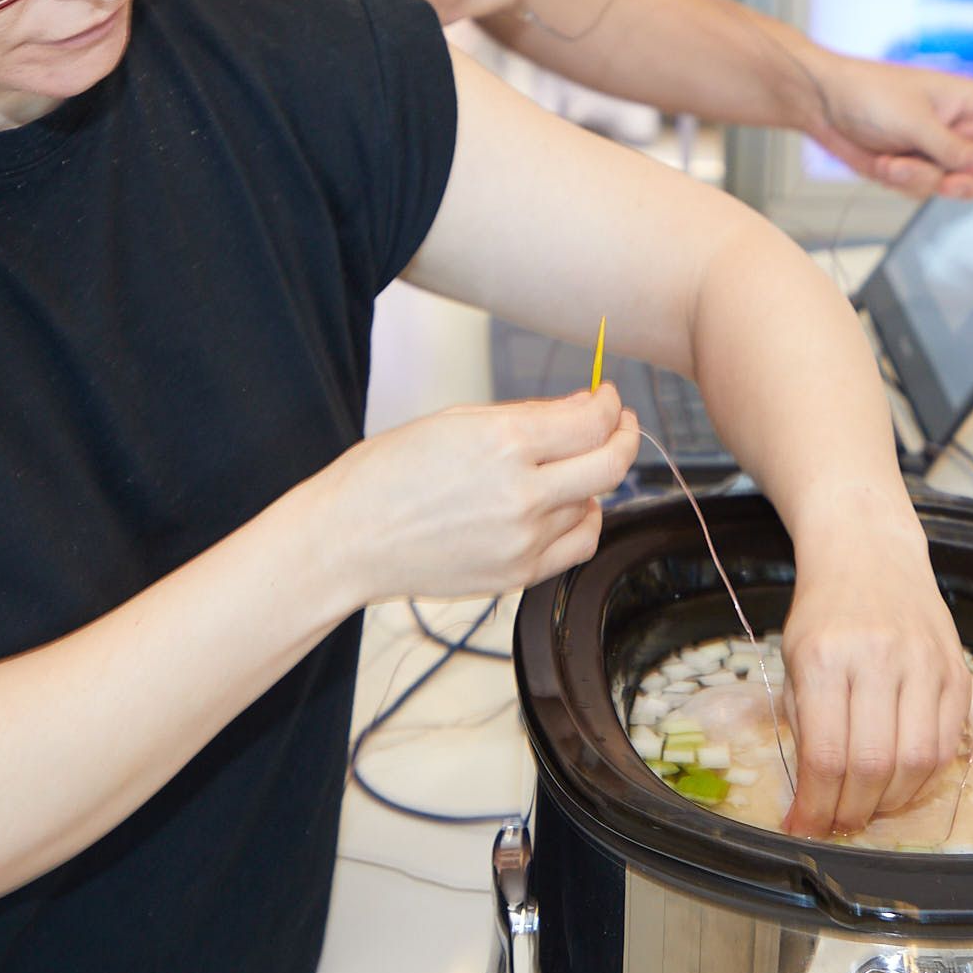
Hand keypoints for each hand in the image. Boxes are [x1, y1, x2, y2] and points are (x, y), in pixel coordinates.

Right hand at [304, 386, 637, 610]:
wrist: (350, 539)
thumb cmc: (389, 473)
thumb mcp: (456, 421)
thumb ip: (528, 415)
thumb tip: (582, 408)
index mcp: (504, 444)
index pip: (592, 421)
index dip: (609, 404)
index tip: (606, 398)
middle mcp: (522, 495)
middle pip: (611, 464)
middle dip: (622, 436)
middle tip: (617, 424)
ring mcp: (523, 541)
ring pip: (595, 503)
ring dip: (592, 480)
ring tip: (568, 467)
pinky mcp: (518, 574)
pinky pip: (579, 544)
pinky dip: (584, 521)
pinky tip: (567, 506)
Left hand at [778, 509, 970, 836]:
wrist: (871, 553)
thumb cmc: (824, 612)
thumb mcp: (795, 660)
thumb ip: (804, 723)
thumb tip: (814, 796)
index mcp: (825, 657)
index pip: (825, 754)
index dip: (814, 806)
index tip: (802, 830)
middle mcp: (880, 659)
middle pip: (873, 765)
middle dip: (851, 811)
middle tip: (836, 826)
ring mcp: (926, 664)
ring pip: (917, 762)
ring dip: (890, 801)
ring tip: (867, 807)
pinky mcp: (957, 672)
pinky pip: (947, 744)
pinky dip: (923, 777)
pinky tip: (900, 782)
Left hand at [807, 55, 972, 200]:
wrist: (824, 103)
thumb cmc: (869, 93)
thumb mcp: (917, 121)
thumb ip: (956, 149)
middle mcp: (961, 128)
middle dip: (955, 180)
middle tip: (938, 181)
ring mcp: (938, 149)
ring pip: (951, 187)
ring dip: (918, 180)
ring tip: (890, 162)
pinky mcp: (916, 165)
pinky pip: (924, 190)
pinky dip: (902, 183)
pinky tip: (882, 162)